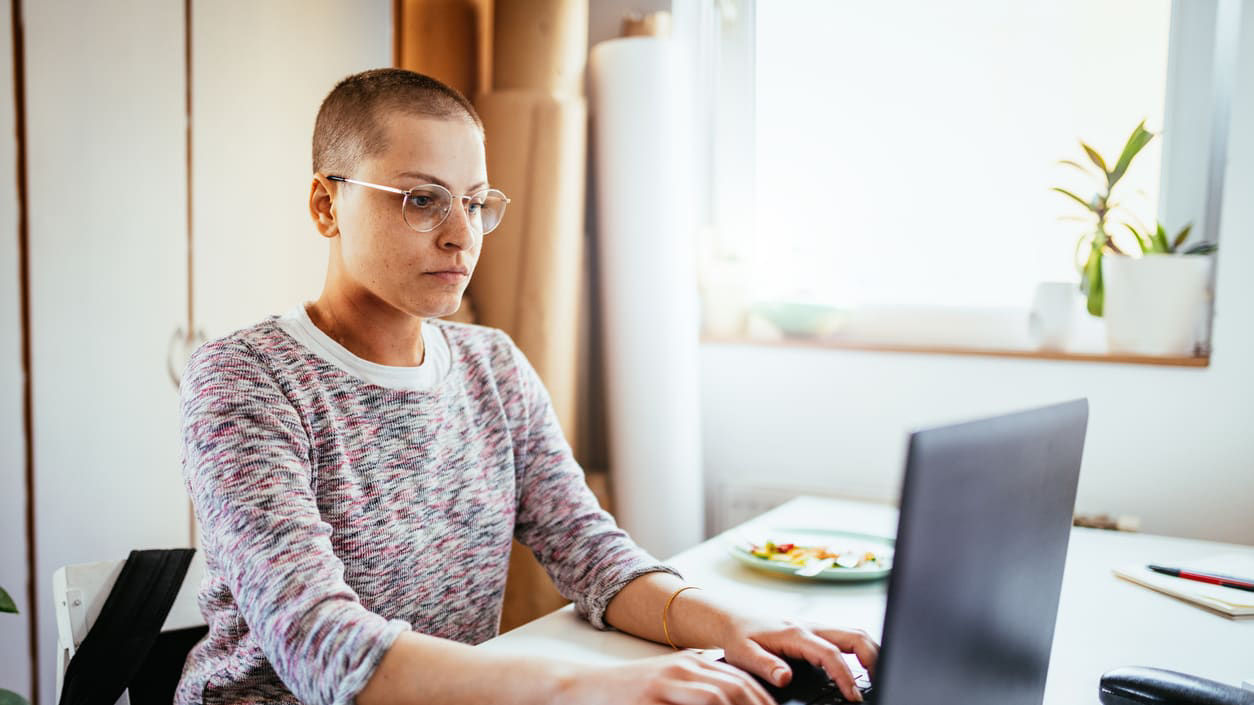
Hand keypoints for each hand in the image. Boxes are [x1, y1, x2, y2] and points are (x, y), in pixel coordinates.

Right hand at [555, 652, 776, 704]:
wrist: (584, 687)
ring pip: (717, 697)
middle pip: (735, 688)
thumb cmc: (629, 689)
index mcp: (690, 662)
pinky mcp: (649, 702)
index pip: (740, 678)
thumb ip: (700, 684)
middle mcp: (681, 669)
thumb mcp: (669, 678)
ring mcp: (664, 685)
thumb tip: (737, 696)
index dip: (764, 699)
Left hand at [719, 619, 878, 701]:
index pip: (830, 654)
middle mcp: (811, 627)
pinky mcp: (818, 632)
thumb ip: (766, 666)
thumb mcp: (745, 654)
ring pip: (855, 634)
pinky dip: (862, 651)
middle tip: (879, 682)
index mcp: (796, 634)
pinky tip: (863, 668)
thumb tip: (785, 677)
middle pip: (854, 636)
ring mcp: (817, 628)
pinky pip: (847, 638)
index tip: (853, 696)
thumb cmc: (740, 637)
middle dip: (873, 658)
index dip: (845, 676)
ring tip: (878, 677)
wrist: (733, 620)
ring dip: (871, 652)